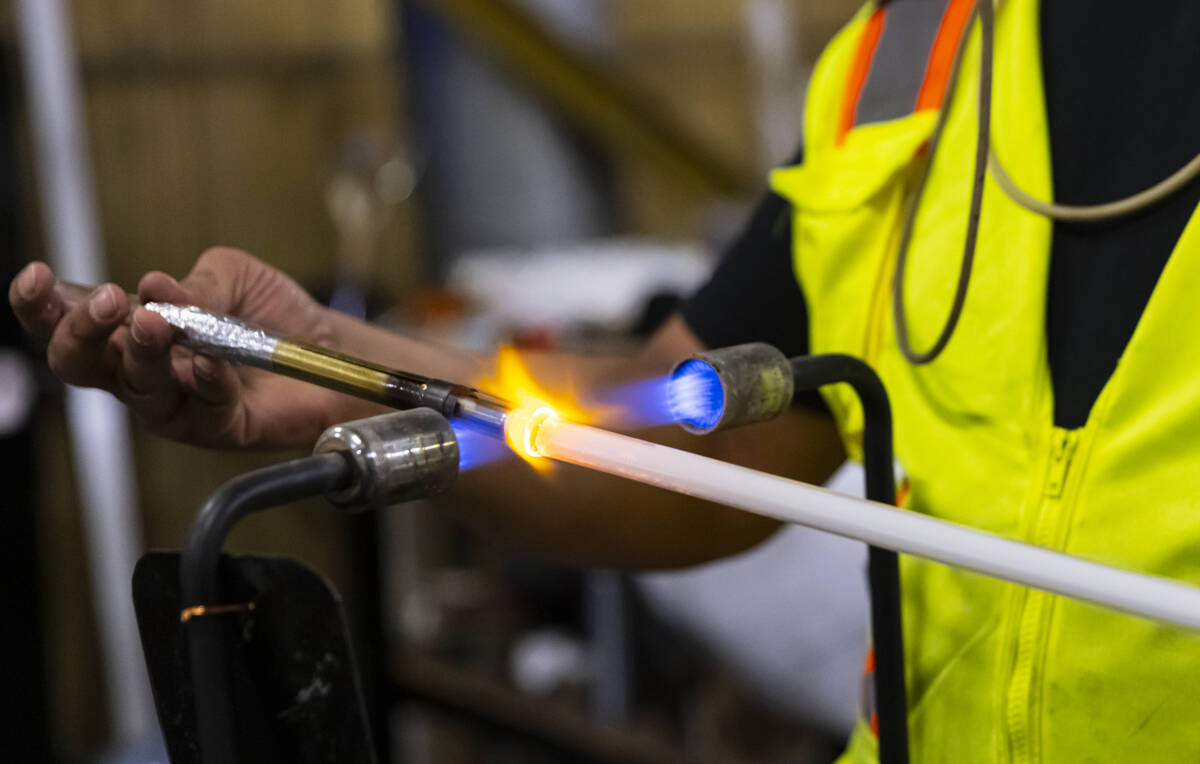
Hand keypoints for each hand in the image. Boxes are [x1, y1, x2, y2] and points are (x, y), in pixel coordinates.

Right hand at [9, 247, 354, 447]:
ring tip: (156, 325)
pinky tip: (214, 358)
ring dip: (142, 355)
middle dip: (83, 333)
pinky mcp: (217, 427)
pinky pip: (200, 407)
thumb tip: (156, 287)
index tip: (36, 279)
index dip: (42, 306)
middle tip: (110, 303)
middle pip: (83, 365)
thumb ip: (195, 283)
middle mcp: (145, 370)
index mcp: (132, 329)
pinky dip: (206, 378)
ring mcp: (177, 404)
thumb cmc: (273, 313)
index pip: (70, 323)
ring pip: (137, 389)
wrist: (332, 346)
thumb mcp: (233, 276)